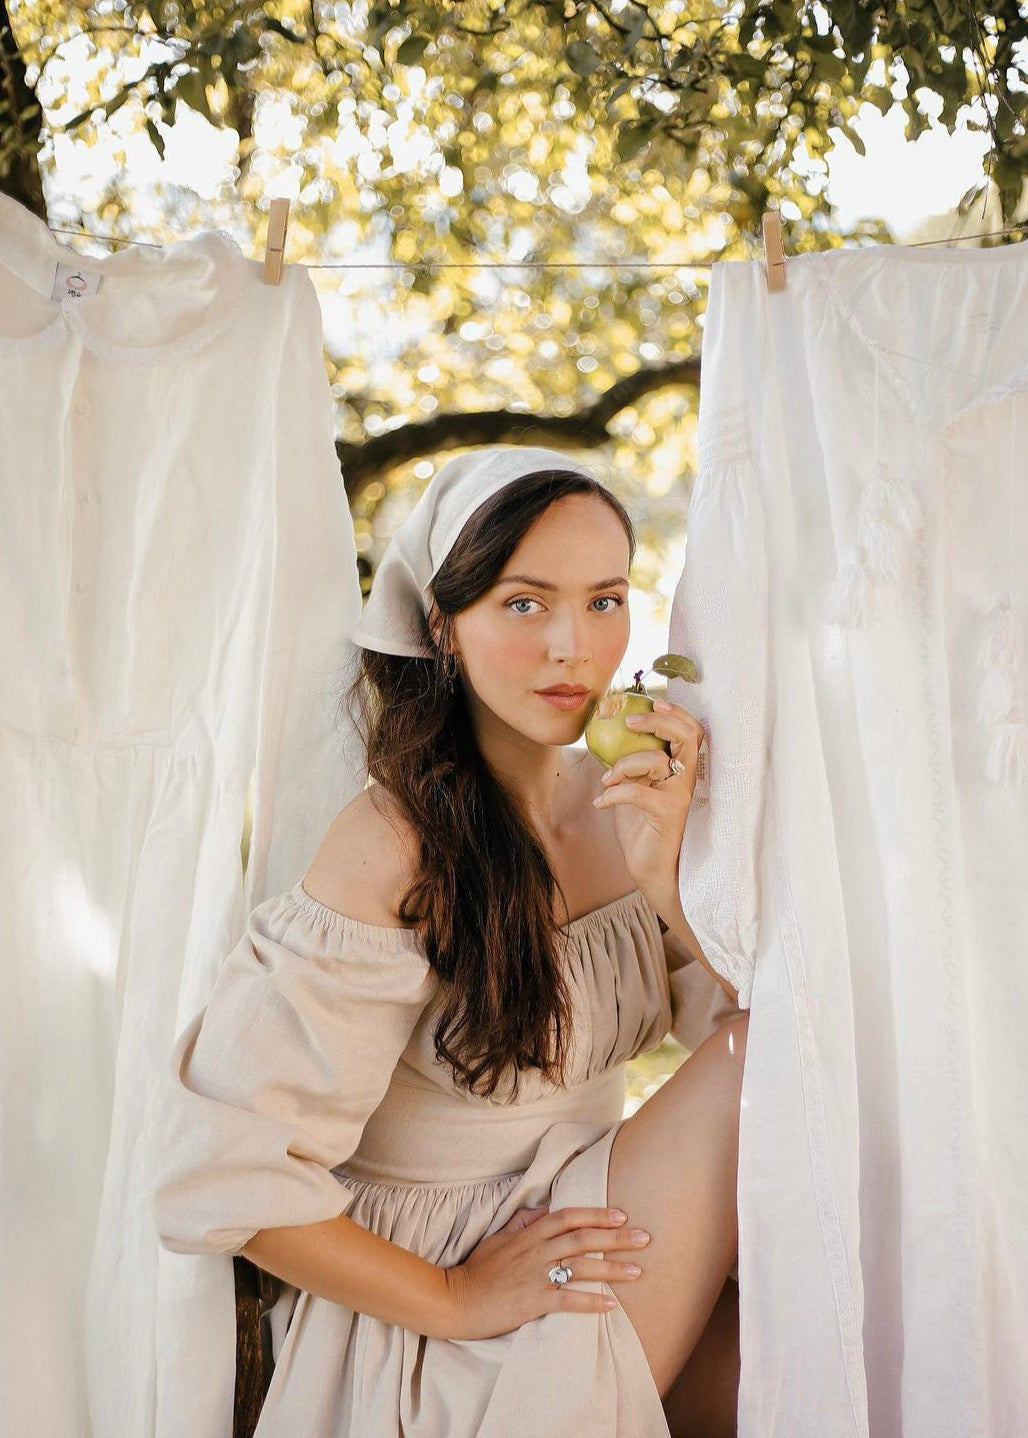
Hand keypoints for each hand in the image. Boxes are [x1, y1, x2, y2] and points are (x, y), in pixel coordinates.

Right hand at [441, 1205, 649, 1339]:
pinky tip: (611, 1305)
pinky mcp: (532, 1302)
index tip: (622, 1214)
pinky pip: (568, 1301)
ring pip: (581, 1266)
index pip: (568, 1216)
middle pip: (583, 1238)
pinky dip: (591, 1302)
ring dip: (612, 1268)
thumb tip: (546, 1209)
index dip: (596, 1213)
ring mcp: (535, 1276)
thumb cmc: (477, 1270)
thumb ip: (523, 1222)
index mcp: (529, 1234)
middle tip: (645, 1237)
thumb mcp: (498, 1238)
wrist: (455, 1300)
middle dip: (616, 1237)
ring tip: (638, 1271)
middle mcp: (536, 1251)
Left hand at [591, 698, 704, 892]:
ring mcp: (679, 795)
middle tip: (630, 723)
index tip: (652, 703)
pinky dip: (614, 792)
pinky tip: (600, 802)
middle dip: (659, 722)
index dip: (677, 713)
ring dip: (625, 762)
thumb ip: (628, 762)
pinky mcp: (668, 814)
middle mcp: (686, 778)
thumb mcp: (633, 787)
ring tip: (607, 776)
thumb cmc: (642, 826)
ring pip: (657, 760)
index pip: (692, 730)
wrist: (650, 868)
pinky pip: (638, 792)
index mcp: (681, 768)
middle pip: (688, 735)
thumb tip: (603, 734)